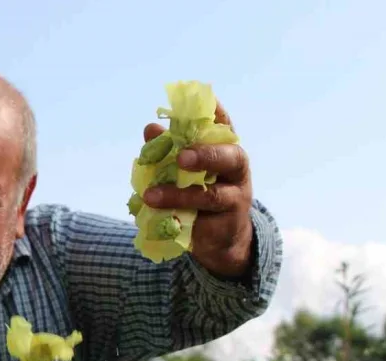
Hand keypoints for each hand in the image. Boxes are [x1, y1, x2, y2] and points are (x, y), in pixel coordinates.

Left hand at [140, 102, 254, 277]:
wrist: (220, 237)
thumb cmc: (201, 192)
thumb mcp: (186, 170)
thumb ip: (170, 149)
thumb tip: (150, 129)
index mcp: (226, 150)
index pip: (225, 127)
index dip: (217, 112)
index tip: (206, 98)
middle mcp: (235, 172)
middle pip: (229, 158)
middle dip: (205, 155)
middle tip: (180, 157)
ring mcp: (234, 199)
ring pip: (211, 196)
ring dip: (178, 195)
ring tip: (150, 196)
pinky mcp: (223, 226)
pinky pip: (200, 223)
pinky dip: (177, 219)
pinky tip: (158, 218)